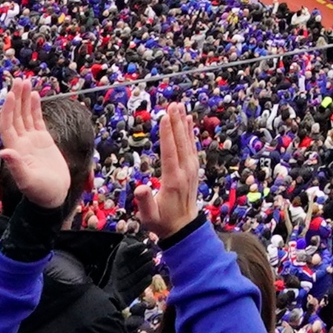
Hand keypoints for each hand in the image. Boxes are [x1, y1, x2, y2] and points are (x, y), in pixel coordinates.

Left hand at [0, 75, 70, 214]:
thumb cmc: (40, 192)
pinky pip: (37, 120)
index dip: (8, 110)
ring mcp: (31, 140)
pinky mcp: (43, 141)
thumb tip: (4, 152)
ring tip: (26, 82)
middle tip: (18, 80)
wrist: (53, 196)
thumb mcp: (28, 181)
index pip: (8, 125)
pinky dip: (35, 108)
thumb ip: (16, 166)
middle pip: (15, 115)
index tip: (10, 95)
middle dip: (16, 98)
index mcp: (15, 149)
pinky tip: (35, 95)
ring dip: (24, 99)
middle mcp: (21, 142)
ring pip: (25, 115)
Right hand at [135, 101, 203, 240]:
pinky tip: (189, 121)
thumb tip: (140, 188)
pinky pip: (192, 147)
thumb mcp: (149, 216)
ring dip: (184, 124)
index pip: (170, 152)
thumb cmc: (162, 222)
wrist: (183, 229)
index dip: (167, 134)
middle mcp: (185, 172)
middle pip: (181, 142)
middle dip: (176, 122)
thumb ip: (145, 201)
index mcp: (173, 180)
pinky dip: (191, 133)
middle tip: (173, 104)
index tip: (164, 116)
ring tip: (180, 106)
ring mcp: (191, 170)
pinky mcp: (193, 169)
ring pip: (188, 142)